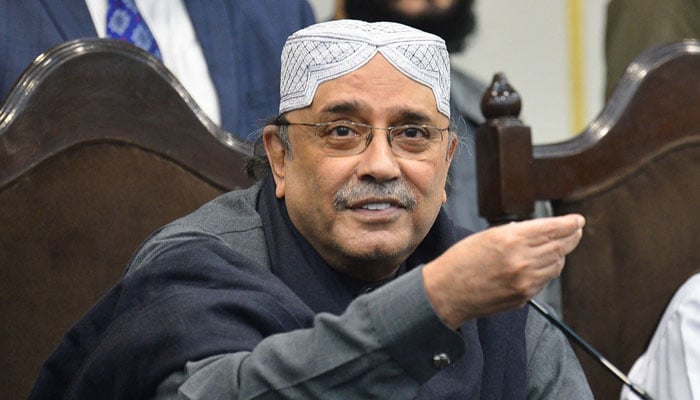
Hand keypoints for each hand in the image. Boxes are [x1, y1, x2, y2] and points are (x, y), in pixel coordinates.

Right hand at [423, 214, 584, 328]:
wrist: (446, 292)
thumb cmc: (461, 261)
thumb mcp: (487, 236)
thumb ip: (515, 233)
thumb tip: (541, 231)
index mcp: (510, 239)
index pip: (552, 229)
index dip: (569, 224)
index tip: (578, 220)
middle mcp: (521, 260)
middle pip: (560, 246)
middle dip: (571, 237)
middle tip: (576, 230)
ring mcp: (525, 281)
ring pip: (556, 264)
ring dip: (560, 254)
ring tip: (559, 247)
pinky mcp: (524, 296)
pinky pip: (545, 280)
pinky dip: (548, 270)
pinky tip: (543, 264)